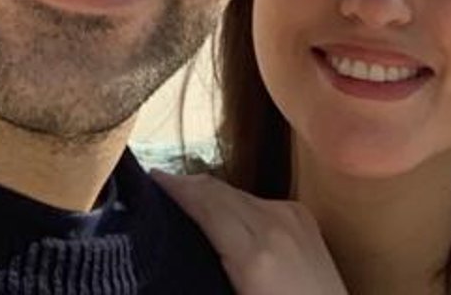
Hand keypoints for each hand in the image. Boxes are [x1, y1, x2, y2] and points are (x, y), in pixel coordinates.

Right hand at [151, 170, 348, 294]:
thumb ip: (204, 269)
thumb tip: (174, 254)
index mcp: (254, 254)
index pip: (205, 201)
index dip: (173, 187)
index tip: (145, 180)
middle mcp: (274, 223)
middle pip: (218, 190)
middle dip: (185, 186)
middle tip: (153, 191)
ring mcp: (294, 216)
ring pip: (238, 191)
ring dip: (208, 193)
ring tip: (181, 201)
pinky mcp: (305, 217)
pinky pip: (259, 199)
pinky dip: (234, 201)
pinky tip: (221, 212)